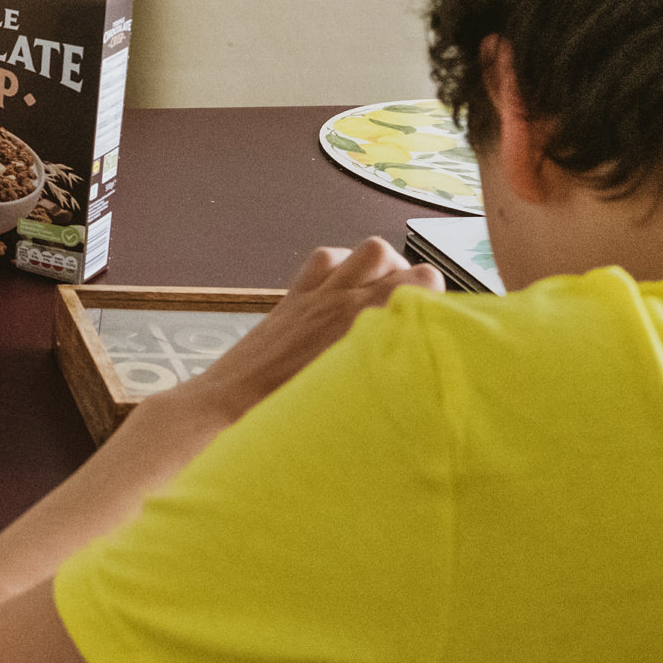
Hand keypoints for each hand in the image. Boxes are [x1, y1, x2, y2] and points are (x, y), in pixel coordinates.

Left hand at [175, 237, 441, 424]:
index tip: (437, 325)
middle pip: (390, 257)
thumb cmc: (281, 412)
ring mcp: (315, 293)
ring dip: (381, 265)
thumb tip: (418, 376)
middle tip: (412, 312)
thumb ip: (388, 375)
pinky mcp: (294, 298)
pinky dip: (344, 266)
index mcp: (359, 321)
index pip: (422, 282)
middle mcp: (339, 298)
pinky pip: (326, 259)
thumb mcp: (351, 397)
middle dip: (411, 277)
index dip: (435, 301)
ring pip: (364, 250)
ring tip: (385, 296)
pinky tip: (348, 292)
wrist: (224, 406)